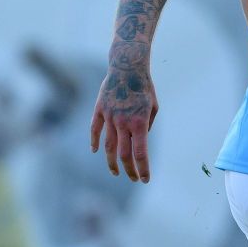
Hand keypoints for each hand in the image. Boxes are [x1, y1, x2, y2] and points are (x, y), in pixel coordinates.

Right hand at [89, 63, 158, 182]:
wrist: (128, 66)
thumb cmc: (144, 87)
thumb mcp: (153, 108)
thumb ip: (147, 126)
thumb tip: (139, 141)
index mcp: (139, 123)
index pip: (140, 153)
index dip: (142, 169)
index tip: (145, 179)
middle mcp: (123, 123)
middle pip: (124, 154)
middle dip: (129, 170)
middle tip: (133, 179)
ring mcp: (109, 117)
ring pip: (108, 146)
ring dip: (112, 162)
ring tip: (116, 172)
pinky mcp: (99, 110)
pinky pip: (94, 130)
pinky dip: (94, 142)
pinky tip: (96, 151)